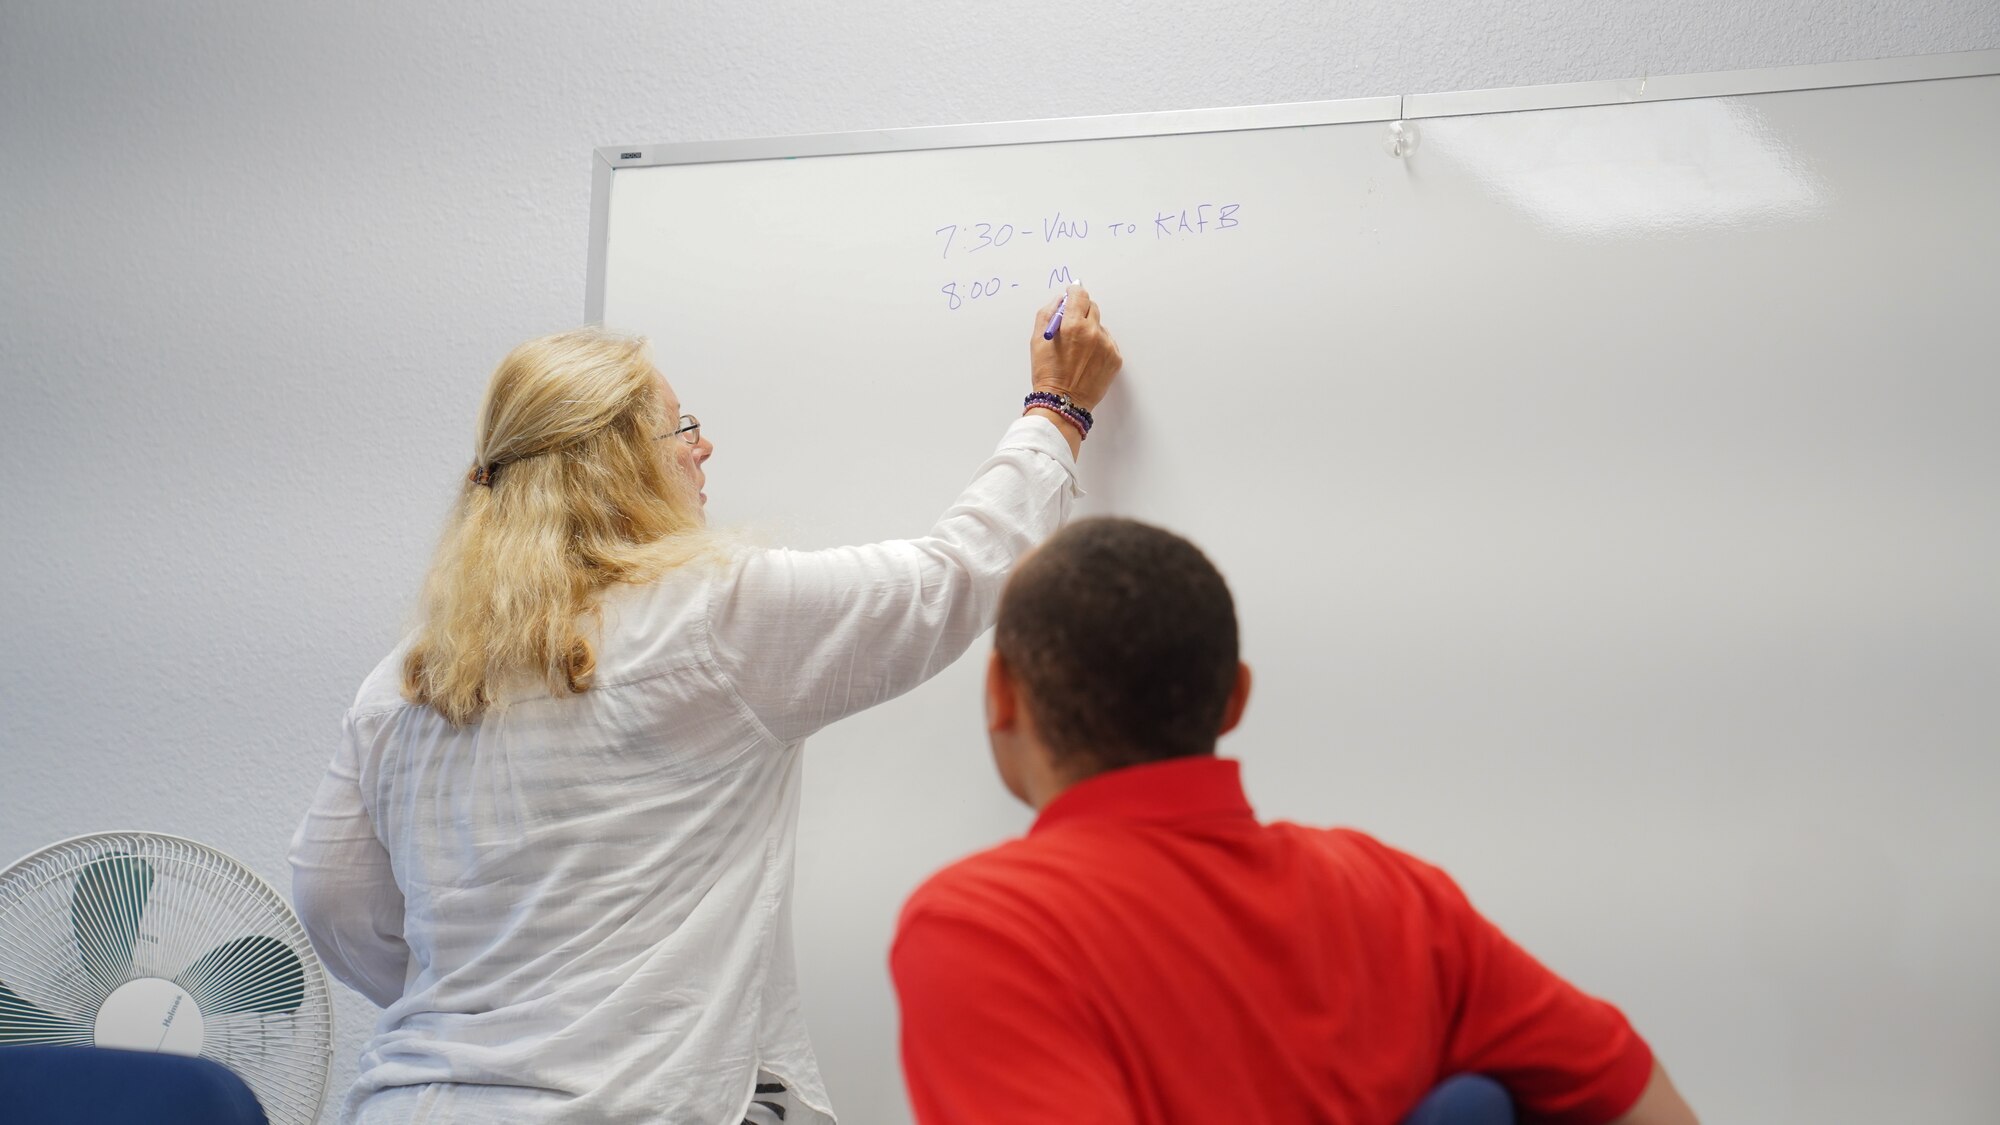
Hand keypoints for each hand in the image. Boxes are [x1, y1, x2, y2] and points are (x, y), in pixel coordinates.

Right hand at [1029, 286, 1120, 412]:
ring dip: (1090, 330)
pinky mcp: (1115, 358)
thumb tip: (1060, 299)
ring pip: (1100, 326)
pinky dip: (1099, 346)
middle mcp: (1093, 333)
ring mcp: (1107, 346)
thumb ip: (1048, 313)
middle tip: (1071, 326)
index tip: (1071, 295)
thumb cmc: (1047, 374)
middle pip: (1092, 307)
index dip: (1074, 292)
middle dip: (1081, 311)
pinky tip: (1087, 360)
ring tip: (1078, 351)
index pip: (1079, 295)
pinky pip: (1108, 342)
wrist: (1063, 403)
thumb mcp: (1036, 341)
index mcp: (1072, 326)